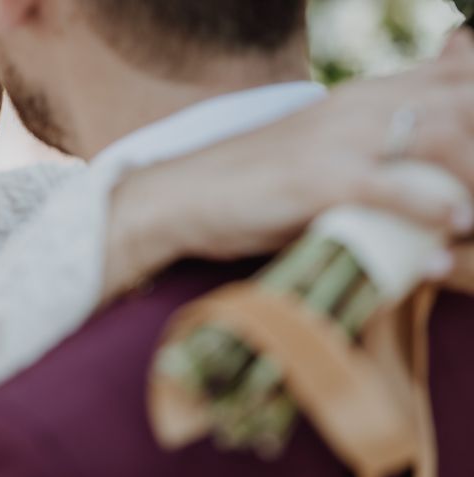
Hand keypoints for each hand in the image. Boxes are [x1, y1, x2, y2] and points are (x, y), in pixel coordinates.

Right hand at [102, 29, 473, 299]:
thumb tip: (411, 164)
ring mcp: (336, 139)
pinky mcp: (316, 179)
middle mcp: (356, 106)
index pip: (453, 81)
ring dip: (470, 182)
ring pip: (439, 139)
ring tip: (471, 225)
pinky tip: (444, 242)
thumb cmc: (251, 180)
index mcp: (358, 97)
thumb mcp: (317, 148)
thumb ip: (365, 144)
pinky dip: (427, 214)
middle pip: (460, 104)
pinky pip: (390, 190)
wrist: (184, 193)